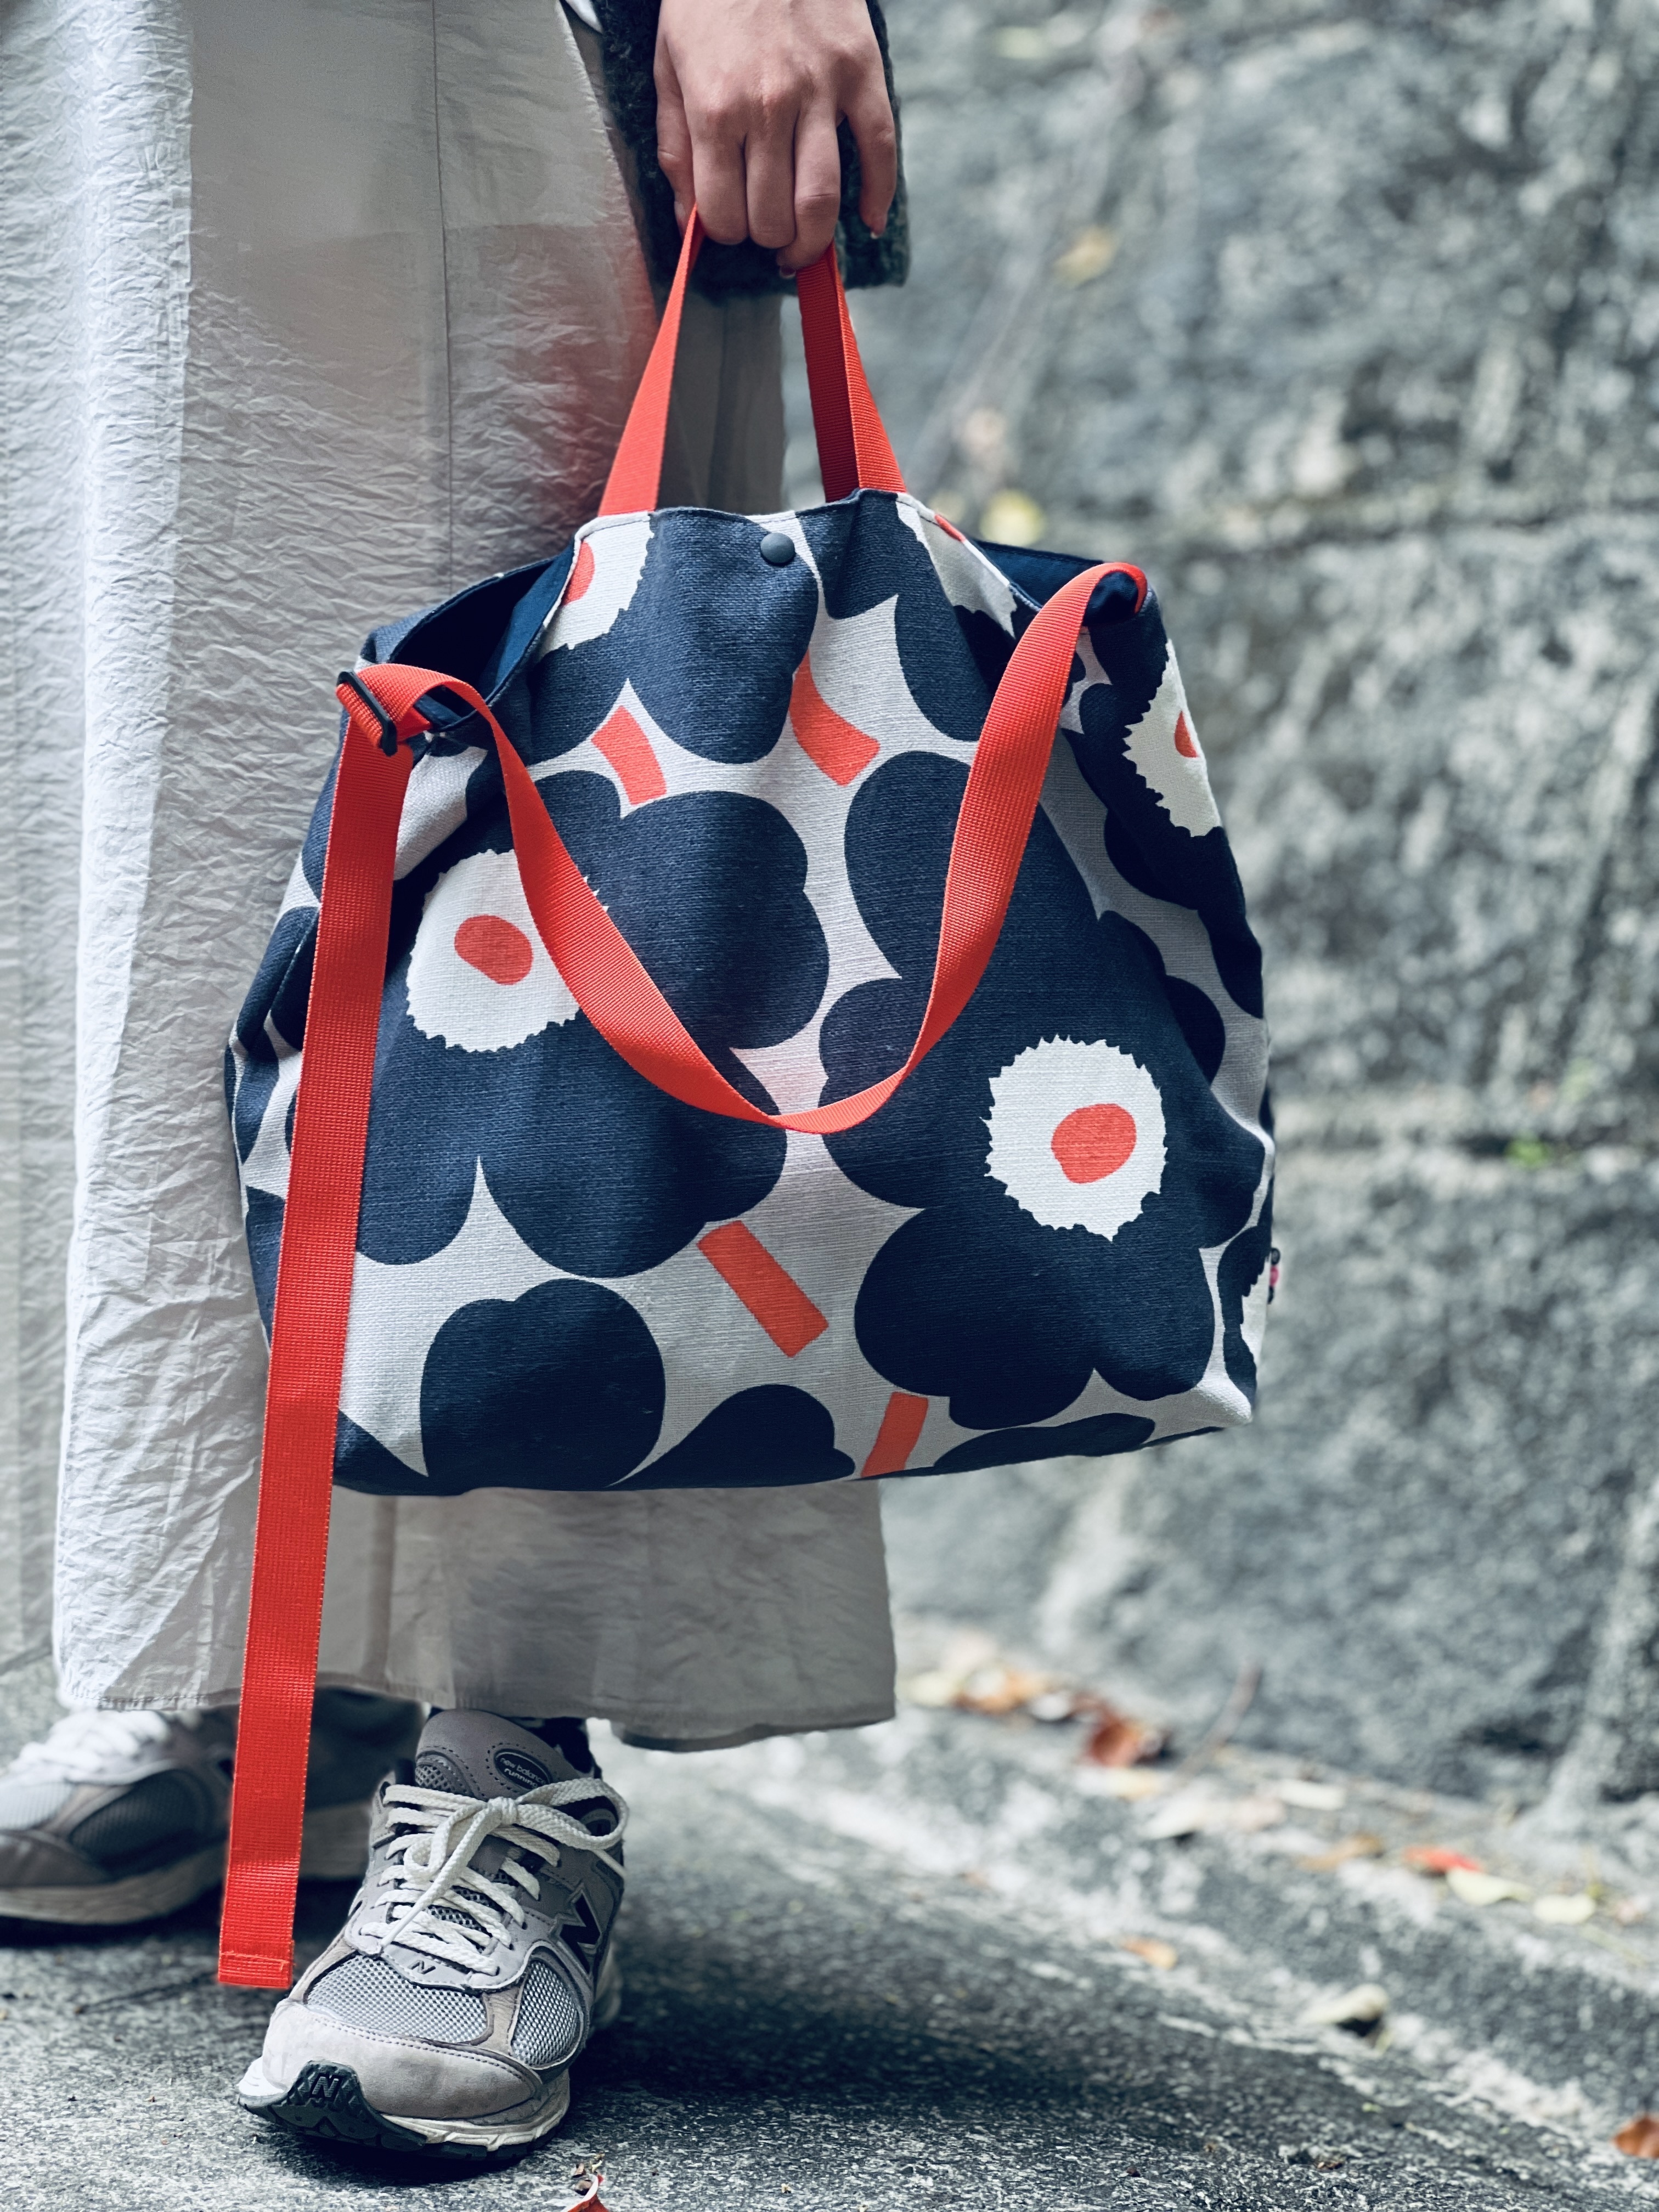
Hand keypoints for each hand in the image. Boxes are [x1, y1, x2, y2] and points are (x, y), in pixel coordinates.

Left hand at [654, 0, 896, 271]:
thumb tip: (690, 217)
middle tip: (766, 233)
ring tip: (803, 247)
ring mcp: (820, 91)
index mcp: (715, 108)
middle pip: (774, 218)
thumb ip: (677, 146)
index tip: (730, 225)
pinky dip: (878, 197)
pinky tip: (868, 221)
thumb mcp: (670, 66)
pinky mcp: (861, 72)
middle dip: (767, 239)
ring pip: (822, 202)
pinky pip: (878, 150)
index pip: (724, 214)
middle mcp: (768, 107)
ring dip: (813, 241)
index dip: (726, 233)